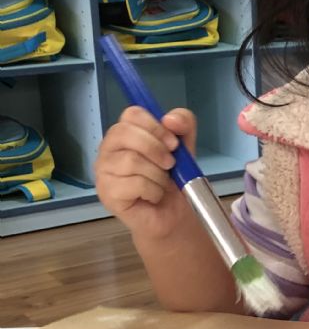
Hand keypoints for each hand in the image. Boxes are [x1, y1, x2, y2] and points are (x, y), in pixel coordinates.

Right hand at [94, 106, 196, 242]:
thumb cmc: (172, 179)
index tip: (173, 142)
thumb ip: (183, 124)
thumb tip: (170, 118)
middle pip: (125, 133)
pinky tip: (154, 196)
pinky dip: (154, 191)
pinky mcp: (107, 193)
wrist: (172, 214)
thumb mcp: (185, 146)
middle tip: (171, 164)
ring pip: (131, 161)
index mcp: (125, 133)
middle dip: (155, 148)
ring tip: (162, 183)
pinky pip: (135, 184)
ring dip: (158, 174)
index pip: (131, 114)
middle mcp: (108, 149)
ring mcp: (103, 171)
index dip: (155, 126)